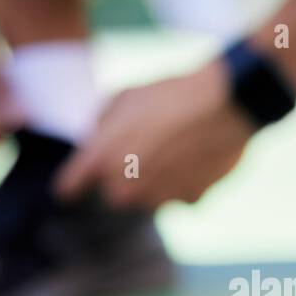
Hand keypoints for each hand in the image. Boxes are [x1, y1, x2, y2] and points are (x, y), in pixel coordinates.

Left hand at [57, 62, 254, 208]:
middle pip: (115, 195)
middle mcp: (124, 187)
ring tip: (176, 148)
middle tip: (145, 150)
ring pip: (149, 197)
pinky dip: (185, 183)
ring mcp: (158, 199)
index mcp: (100, 158)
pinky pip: (180, 196)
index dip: (73, 184)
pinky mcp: (189, 202)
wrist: (225, 103)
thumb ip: (102, 124)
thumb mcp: (125, 95)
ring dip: (157, 181)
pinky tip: (196, 157)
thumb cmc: (171, 93)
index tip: (73, 186)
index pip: (69, 187)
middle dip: (125, 178)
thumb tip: (98, 138)